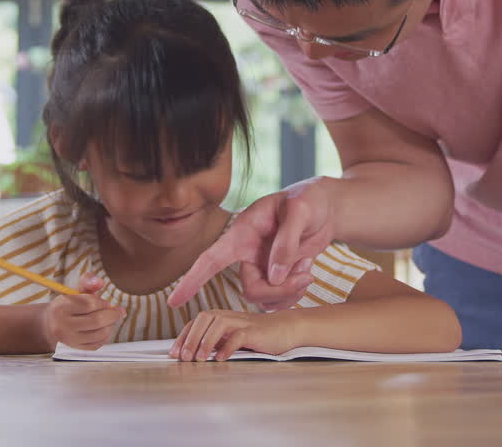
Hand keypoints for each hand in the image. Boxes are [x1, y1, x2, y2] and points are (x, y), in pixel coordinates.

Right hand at [37, 274, 125, 350]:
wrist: (52, 325)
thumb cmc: (67, 306)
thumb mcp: (74, 291)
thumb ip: (88, 282)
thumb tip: (100, 282)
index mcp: (60, 308)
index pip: (90, 304)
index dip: (102, 302)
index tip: (106, 302)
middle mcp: (62, 326)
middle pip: (97, 320)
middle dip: (113, 314)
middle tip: (118, 311)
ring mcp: (69, 340)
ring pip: (100, 333)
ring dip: (111, 324)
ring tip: (110, 319)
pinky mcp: (76, 349)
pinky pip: (98, 344)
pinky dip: (106, 335)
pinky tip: (104, 328)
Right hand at [168, 178, 335, 310]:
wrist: (327, 207)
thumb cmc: (309, 199)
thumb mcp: (299, 211)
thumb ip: (286, 242)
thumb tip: (273, 276)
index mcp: (242, 233)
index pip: (210, 259)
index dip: (192, 280)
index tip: (174, 302)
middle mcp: (248, 253)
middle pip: (251, 290)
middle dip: (279, 290)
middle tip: (306, 275)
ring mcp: (263, 267)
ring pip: (266, 300)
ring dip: (291, 290)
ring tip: (309, 267)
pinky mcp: (278, 277)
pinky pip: (281, 300)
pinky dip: (297, 292)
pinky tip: (308, 271)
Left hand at [169, 310, 298, 361]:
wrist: (286, 329)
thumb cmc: (258, 336)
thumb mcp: (232, 339)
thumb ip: (216, 343)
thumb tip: (194, 355)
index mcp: (221, 317)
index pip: (196, 322)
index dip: (183, 337)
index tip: (174, 353)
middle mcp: (229, 316)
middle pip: (203, 318)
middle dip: (191, 338)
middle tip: (184, 357)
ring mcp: (242, 321)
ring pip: (218, 323)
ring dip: (206, 341)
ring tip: (200, 359)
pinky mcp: (255, 330)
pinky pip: (238, 335)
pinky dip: (228, 347)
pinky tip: (221, 359)